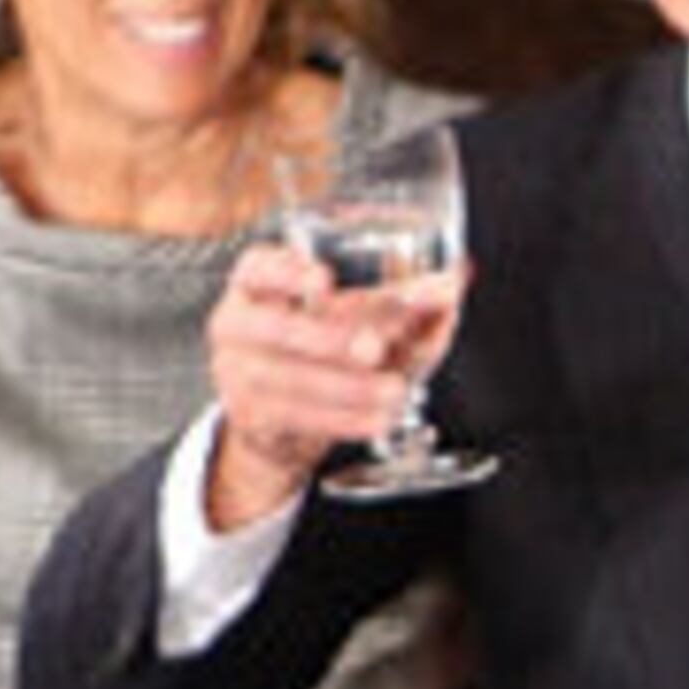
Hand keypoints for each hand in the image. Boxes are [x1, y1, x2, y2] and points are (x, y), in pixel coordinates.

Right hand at [200, 240, 436, 522]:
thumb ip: (404, 302)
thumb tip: (451, 285)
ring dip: (349, 386)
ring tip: (395, 390)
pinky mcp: (250, 415)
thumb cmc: (325, 352)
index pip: (257, 267)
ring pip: (290, 377)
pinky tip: (379, 417)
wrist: (283, 421)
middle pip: (276, 328)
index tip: (324, 280)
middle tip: (376, 348)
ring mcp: (236, 371)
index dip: (287, 272)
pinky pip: (298, 416)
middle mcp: (237, 323)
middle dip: (330, 338)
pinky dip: (345, 419)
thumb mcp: (361, 320)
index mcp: (257, 285)